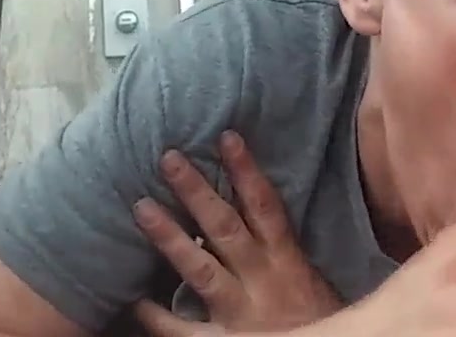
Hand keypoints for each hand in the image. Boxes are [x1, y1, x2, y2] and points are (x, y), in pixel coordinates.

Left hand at [131, 131, 342, 335]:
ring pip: (200, 269)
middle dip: (197, 192)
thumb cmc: (320, 321)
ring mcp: (240, 313)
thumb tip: (255, 210)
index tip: (226, 137)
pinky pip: (184, 330)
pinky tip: (135, 300)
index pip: (266, 208)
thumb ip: (285, 252)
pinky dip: (158, 316)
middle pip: (225, 228)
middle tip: (168, 159)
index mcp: (288, 262)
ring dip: (170, 237)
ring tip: (142, 208)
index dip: (246, 171)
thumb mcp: (309, 280)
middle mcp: (263, 280)